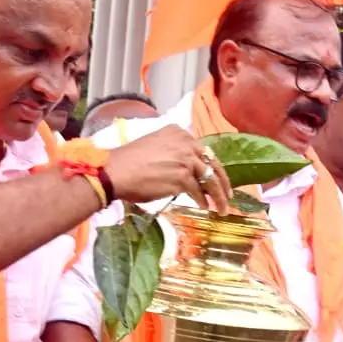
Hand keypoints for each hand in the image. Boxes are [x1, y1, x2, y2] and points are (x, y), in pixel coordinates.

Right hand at [104, 125, 232, 213]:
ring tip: (221, 209)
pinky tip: (204, 208)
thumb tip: (193, 174)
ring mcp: (185, 159)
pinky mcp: (183, 176)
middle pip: (212, 164)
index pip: (204, 151)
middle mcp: (185, 142)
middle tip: (228, 195)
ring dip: (218, 196)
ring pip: (210, 179)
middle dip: (222, 182)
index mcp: (179, 133)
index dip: (213, 166)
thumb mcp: (156, 148)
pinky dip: (202, 201)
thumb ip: (176, 155)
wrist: (114, 171)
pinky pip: (199, 192)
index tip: (218, 178)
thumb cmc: (129, 163)